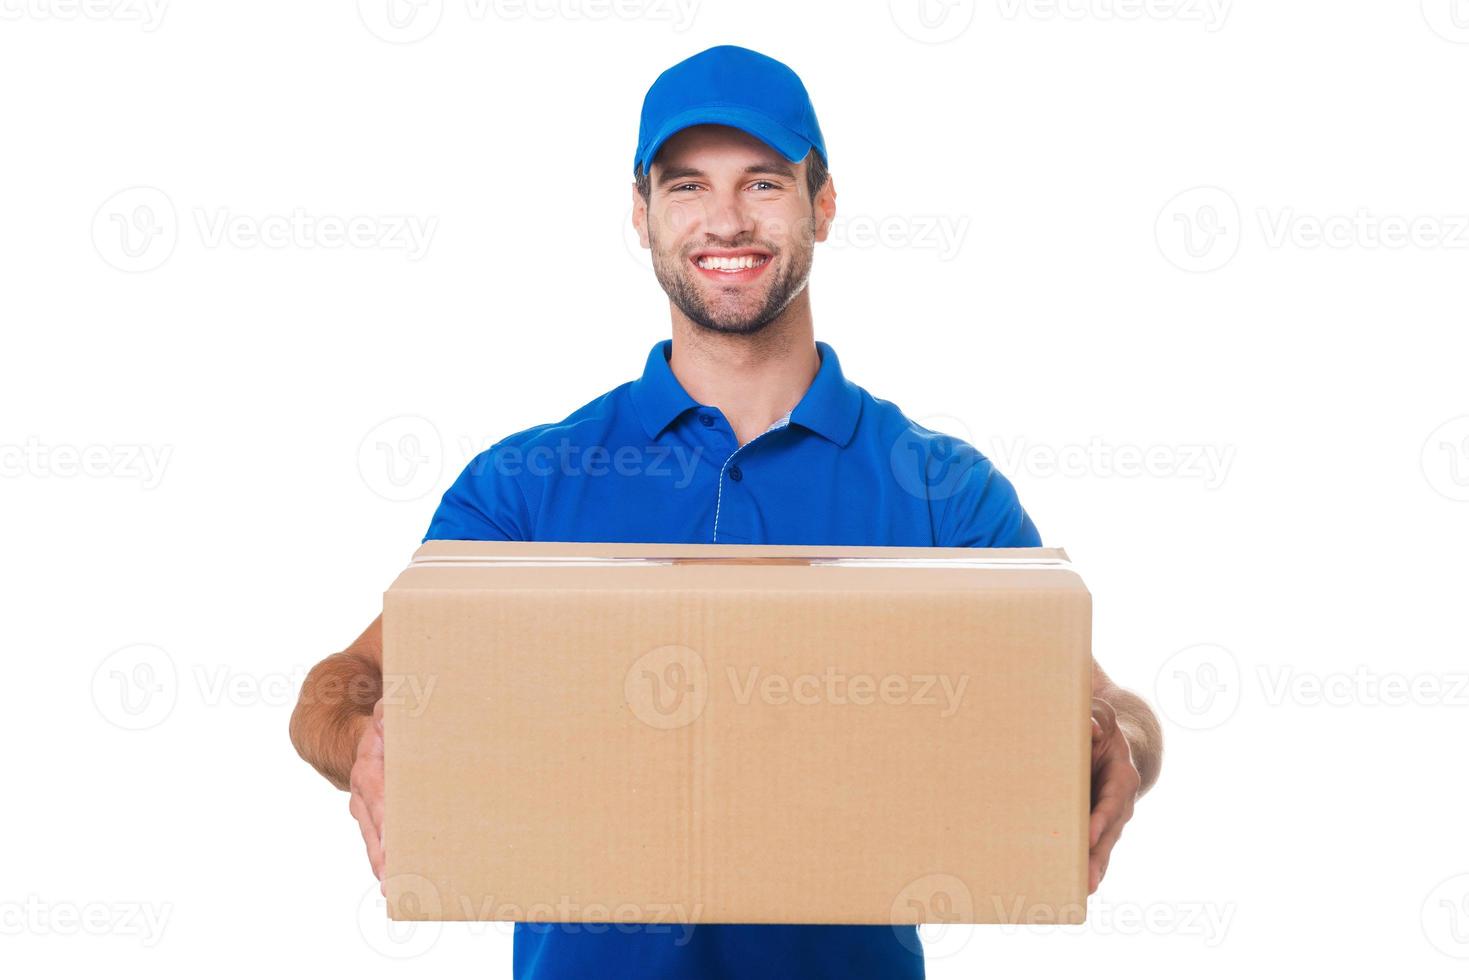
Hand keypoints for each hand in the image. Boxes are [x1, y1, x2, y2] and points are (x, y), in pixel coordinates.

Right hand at [348, 698, 385, 894]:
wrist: (360, 741)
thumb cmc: (384, 730)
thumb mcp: (385, 718)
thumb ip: (388, 714)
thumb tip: (388, 711)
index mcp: (367, 773)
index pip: (377, 799)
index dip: (385, 819)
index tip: (393, 838)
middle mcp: (362, 797)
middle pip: (373, 831)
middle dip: (383, 856)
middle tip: (394, 879)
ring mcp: (365, 813)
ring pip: (374, 844)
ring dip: (385, 868)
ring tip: (397, 892)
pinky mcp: (374, 823)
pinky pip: (380, 846)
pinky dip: (388, 865)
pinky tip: (401, 886)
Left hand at [1088, 698, 1139, 893]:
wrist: (1109, 739)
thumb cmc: (1099, 726)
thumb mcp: (1100, 716)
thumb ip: (1096, 718)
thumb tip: (1093, 729)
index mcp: (1122, 776)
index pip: (1112, 801)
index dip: (1101, 819)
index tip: (1088, 836)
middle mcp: (1121, 801)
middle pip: (1110, 832)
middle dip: (1098, 856)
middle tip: (1086, 879)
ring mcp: (1113, 816)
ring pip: (1105, 846)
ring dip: (1095, 868)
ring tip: (1082, 890)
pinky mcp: (1100, 823)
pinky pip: (1098, 847)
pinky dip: (1092, 865)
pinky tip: (1080, 886)